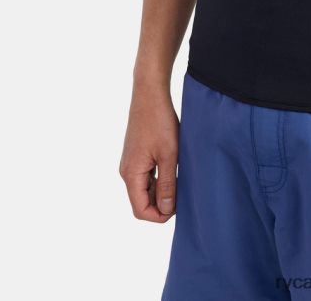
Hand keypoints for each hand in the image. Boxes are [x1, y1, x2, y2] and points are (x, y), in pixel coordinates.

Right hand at [119, 82, 178, 221]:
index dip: (159, 215)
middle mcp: (127, 171)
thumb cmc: (160, 122)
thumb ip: (167, 184)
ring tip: (181, 180)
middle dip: (161, 204)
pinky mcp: (136, 154)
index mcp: (131, 175)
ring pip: (144, 189)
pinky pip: (146, 176)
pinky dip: (159, 178)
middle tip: (184, 193)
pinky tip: (174, 169)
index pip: (140, 210)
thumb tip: (165, 210)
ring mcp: (130, 162)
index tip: (180, 207)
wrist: (150, 94)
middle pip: (141, 201)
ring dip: (161, 190)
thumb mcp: (169, 155)